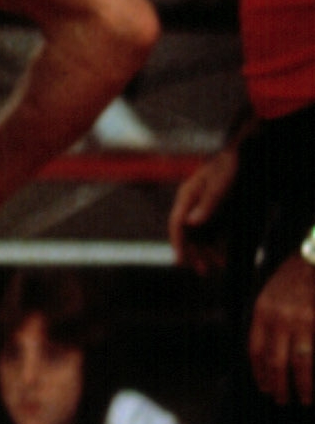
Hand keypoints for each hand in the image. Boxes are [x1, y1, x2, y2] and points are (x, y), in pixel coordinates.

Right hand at [167, 146, 237, 272]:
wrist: (247, 152)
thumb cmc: (232, 164)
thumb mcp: (221, 182)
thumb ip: (208, 202)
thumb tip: (191, 223)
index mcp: (188, 195)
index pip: (177, 223)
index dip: (178, 243)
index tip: (181, 261)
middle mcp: (194, 203)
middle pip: (190, 232)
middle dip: (195, 252)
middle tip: (204, 271)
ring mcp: (206, 207)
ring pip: (203, 234)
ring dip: (210, 250)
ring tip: (220, 266)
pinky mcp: (219, 210)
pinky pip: (216, 230)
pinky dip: (220, 243)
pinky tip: (227, 253)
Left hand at [249, 252, 314, 405]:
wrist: (314, 258)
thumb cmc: (292, 279)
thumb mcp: (269, 296)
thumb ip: (265, 321)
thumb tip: (263, 351)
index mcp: (262, 312)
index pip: (255, 350)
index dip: (259, 372)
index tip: (263, 387)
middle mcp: (279, 318)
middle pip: (275, 360)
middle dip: (277, 384)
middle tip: (281, 400)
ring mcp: (301, 320)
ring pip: (299, 361)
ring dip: (301, 384)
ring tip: (303, 398)